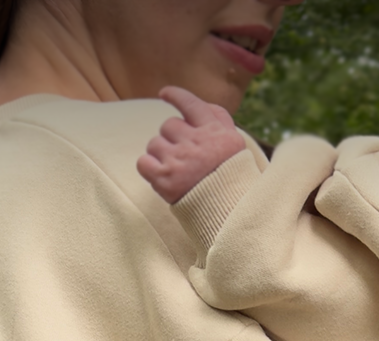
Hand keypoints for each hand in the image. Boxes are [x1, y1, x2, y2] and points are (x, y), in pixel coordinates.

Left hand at [137, 86, 248, 204]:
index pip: (190, 104)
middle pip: (169, 125)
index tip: (164, 93)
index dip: (175, 95)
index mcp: (214, 131)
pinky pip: (143, 162)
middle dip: (172, 137)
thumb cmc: (232, 175)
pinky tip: (162, 175)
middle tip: (183, 154)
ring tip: (176, 168)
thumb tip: (201, 104)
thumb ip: (219, 119)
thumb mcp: (235, 142)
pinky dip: (149, 167)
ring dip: (161, 153)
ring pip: (154, 143)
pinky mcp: (164, 179)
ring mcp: (178, 160)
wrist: (229, 209)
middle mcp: (195, 142)